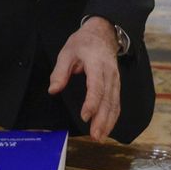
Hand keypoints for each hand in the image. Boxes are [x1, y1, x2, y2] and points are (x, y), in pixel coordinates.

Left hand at [48, 18, 120, 140]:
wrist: (103, 33)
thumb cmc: (84, 42)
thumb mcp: (67, 52)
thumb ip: (60, 72)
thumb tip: (53, 90)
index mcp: (96, 63)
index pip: (96, 86)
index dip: (92, 102)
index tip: (85, 116)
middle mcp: (109, 73)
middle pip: (108, 99)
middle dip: (102, 119)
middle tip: (95, 135)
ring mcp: (115, 80)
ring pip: (114, 103)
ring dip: (108, 122)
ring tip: (100, 137)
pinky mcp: (116, 84)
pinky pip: (116, 102)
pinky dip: (113, 117)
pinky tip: (107, 128)